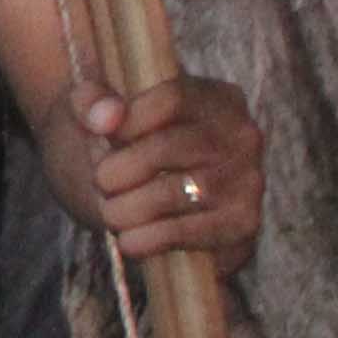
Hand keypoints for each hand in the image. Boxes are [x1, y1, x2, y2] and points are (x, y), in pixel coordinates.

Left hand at [65, 75, 263, 266]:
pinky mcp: (242, 224)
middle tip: (101, 181)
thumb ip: (89, 101)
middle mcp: (241, 136)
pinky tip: (129, 241)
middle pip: (174, 146)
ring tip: (110, 212)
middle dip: (124, 168)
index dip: (129, 118)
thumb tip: (106, 116)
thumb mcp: (96, 109)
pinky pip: (196, 232)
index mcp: (214, 96)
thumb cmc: (120, 139)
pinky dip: (154, 239)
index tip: (100, 134)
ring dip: (133, 207)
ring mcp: (248, 181)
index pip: (172, 98)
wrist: (145, 193)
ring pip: (182, 192)